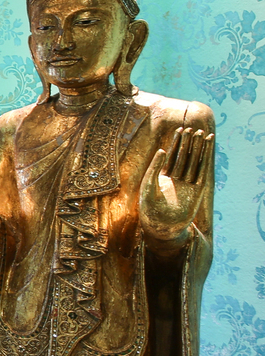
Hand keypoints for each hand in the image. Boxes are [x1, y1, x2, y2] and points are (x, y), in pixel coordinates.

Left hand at [140, 127, 212, 243]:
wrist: (161, 228)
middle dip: (188, 143)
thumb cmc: (149, 209)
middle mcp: (176, 179)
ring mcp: (188, 184)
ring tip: (203, 134)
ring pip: (194, 162)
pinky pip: (202, 172)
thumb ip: (154, 167)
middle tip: (193, 128)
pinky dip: (206, 160)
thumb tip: (163, 149)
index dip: (176, 143)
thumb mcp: (148, 185)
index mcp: (163, 177)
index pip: (171, 156)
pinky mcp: (197, 191)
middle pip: (184, 157)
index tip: (181, 129)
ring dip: (198, 149)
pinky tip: (208, 149)